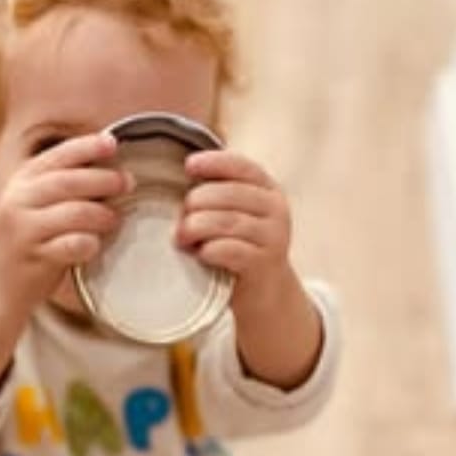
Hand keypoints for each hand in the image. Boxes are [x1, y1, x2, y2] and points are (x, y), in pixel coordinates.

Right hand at [0, 132, 131, 315]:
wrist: (2, 284)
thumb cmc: (32, 239)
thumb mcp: (38, 205)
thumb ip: (65, 186)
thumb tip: (112, 168)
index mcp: (22, 181)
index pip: (58, 156)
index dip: (87, 147)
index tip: (113, 144)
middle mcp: (18, 201)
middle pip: (68, 182)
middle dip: (103, 179)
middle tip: (127, 183)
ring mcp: (23, 230)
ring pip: (72, 213)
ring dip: (101, 213)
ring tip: (114, 218)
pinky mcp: (33, 257)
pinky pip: (71, 245)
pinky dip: (89, 242)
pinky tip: (95, 244)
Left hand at [176, 150, 296, 312]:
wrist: (264, 293)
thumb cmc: (237, 247)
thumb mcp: (231, 216)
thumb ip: (215, 197)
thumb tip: (180, 178)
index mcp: (266, 190)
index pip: (241, 166)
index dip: (214, 163)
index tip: (188, 166)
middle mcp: (275, 209)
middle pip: (230, 194)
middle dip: (197, 202)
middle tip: (179, 219)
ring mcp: (274, 236)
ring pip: (229, 222)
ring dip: (198, 228)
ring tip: (182, 238)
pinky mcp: (265, 264)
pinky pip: (233, 250)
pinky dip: (211, 250)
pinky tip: (200, 254)